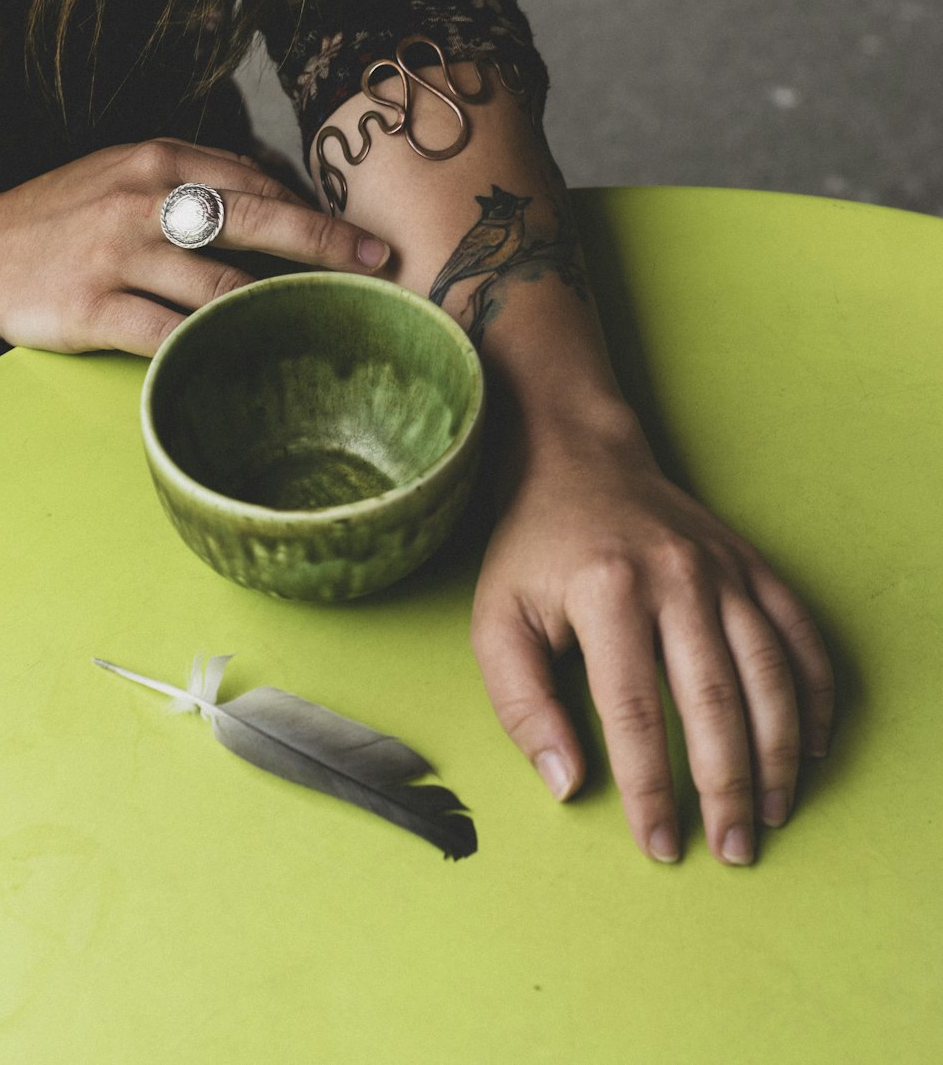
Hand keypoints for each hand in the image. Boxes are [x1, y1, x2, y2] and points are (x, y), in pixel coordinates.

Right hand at [0, 137, 388, 354]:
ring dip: (279, 306)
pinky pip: (167, 334)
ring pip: (219, 284)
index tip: (362, 235)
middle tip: (378, 262)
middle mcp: (144, 202)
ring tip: (327, 324)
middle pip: (254, 219)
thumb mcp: (126, 170)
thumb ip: (197, 175)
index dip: (315, 209)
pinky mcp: (94, 307)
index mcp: (159, 162)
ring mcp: (119, 255)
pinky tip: (250, 359)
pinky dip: (212, 348)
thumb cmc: (65, 214)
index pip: (255, 181)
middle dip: (324, 242)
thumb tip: (279, 187)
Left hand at [471, 416, 834, 865]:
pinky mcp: (749, 563)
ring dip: (778, 751)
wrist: (580, 460)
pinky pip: (797, 632)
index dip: (652, 789)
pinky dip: (814, 691)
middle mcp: (675, 577)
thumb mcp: (496, 620)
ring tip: (772, 812)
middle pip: (715, 700)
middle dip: (728, 786)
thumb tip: (569, 782)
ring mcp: (720, 568)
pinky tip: (809, 744)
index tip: (661, 844)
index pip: (637, 714)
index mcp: (607, 592)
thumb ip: (522, 704)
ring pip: (768, 672)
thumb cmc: (533, 549)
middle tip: (733, 850)